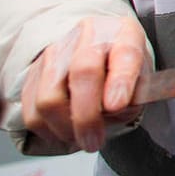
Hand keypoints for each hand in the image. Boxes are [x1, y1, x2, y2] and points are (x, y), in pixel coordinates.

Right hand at [22, 16, 147, 152]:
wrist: (98, 54)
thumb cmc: (123, 70)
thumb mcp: (142, 80)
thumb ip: (135, 97)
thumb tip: (113, 112)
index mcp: (123, 33)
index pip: (124, 52)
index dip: (120, 80)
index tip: (117, 105)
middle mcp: (88, 36)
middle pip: (82, 73)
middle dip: (86, 116)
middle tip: (93, 142)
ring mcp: (56, 53)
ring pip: (49, 97)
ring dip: (64, 128)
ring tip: (81, 139)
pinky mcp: (33, 73)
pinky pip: (32, 111)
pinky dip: (47, 131)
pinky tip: (64, 134)